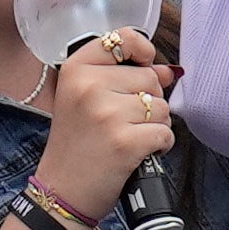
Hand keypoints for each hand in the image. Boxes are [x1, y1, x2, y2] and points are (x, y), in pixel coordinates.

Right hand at [33, 30, 177, 218]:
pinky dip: (160, 145)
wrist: (62, 191)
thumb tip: (167, 71)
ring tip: (130, 137)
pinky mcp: (125, 141)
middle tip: (124, 121)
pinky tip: (140, 152)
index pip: (123, 38)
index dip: (142, 51)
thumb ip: (125, 78)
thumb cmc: (77, 145)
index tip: (143, 65)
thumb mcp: (85, 101)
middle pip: (150, 77)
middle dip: (150, 100)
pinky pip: (165, 132)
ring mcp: (107, 114)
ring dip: (156, 125)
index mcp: (76, 70)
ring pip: (162, 106)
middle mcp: (89, 87)